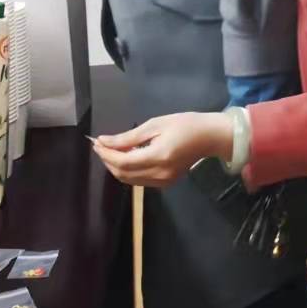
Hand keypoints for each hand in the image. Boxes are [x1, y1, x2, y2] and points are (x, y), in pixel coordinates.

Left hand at [92, 112, 234, 188]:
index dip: (106, 154)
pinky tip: (127, 157)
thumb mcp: (156, 124)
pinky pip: (139, 180)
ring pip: (129, 180)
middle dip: (107, 160)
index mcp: (158, 157)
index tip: (96, 142)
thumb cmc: (186, 124)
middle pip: (123, 174)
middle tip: (100, 145)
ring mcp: (163, 181)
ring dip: (116, 167)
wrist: (211, 137)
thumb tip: (104, 141)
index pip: (123, 162)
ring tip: (110, 151)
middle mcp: (159, 173)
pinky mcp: (165, 183)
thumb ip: (128, 137)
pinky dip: (128, 170)